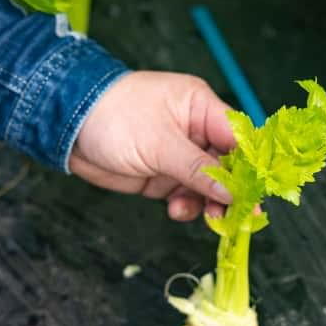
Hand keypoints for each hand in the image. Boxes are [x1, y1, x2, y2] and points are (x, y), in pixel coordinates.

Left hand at [70, 71, 234, 220]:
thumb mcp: (160, 144)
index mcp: (200, 108)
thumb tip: (234, 191)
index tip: (258, 193)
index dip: (250, 165)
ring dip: (208, 202)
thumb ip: (198, 169)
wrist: (67, 128)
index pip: (239, 136)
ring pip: (207, 184)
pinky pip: (185, 193)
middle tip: (238, 216)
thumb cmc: (114, 117)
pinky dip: (186, 205)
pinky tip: (176, 209)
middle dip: (231, 190)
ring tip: (206, 218)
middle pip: (227, 164)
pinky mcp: (162, 174)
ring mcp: (178, 153)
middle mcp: (194, 130)